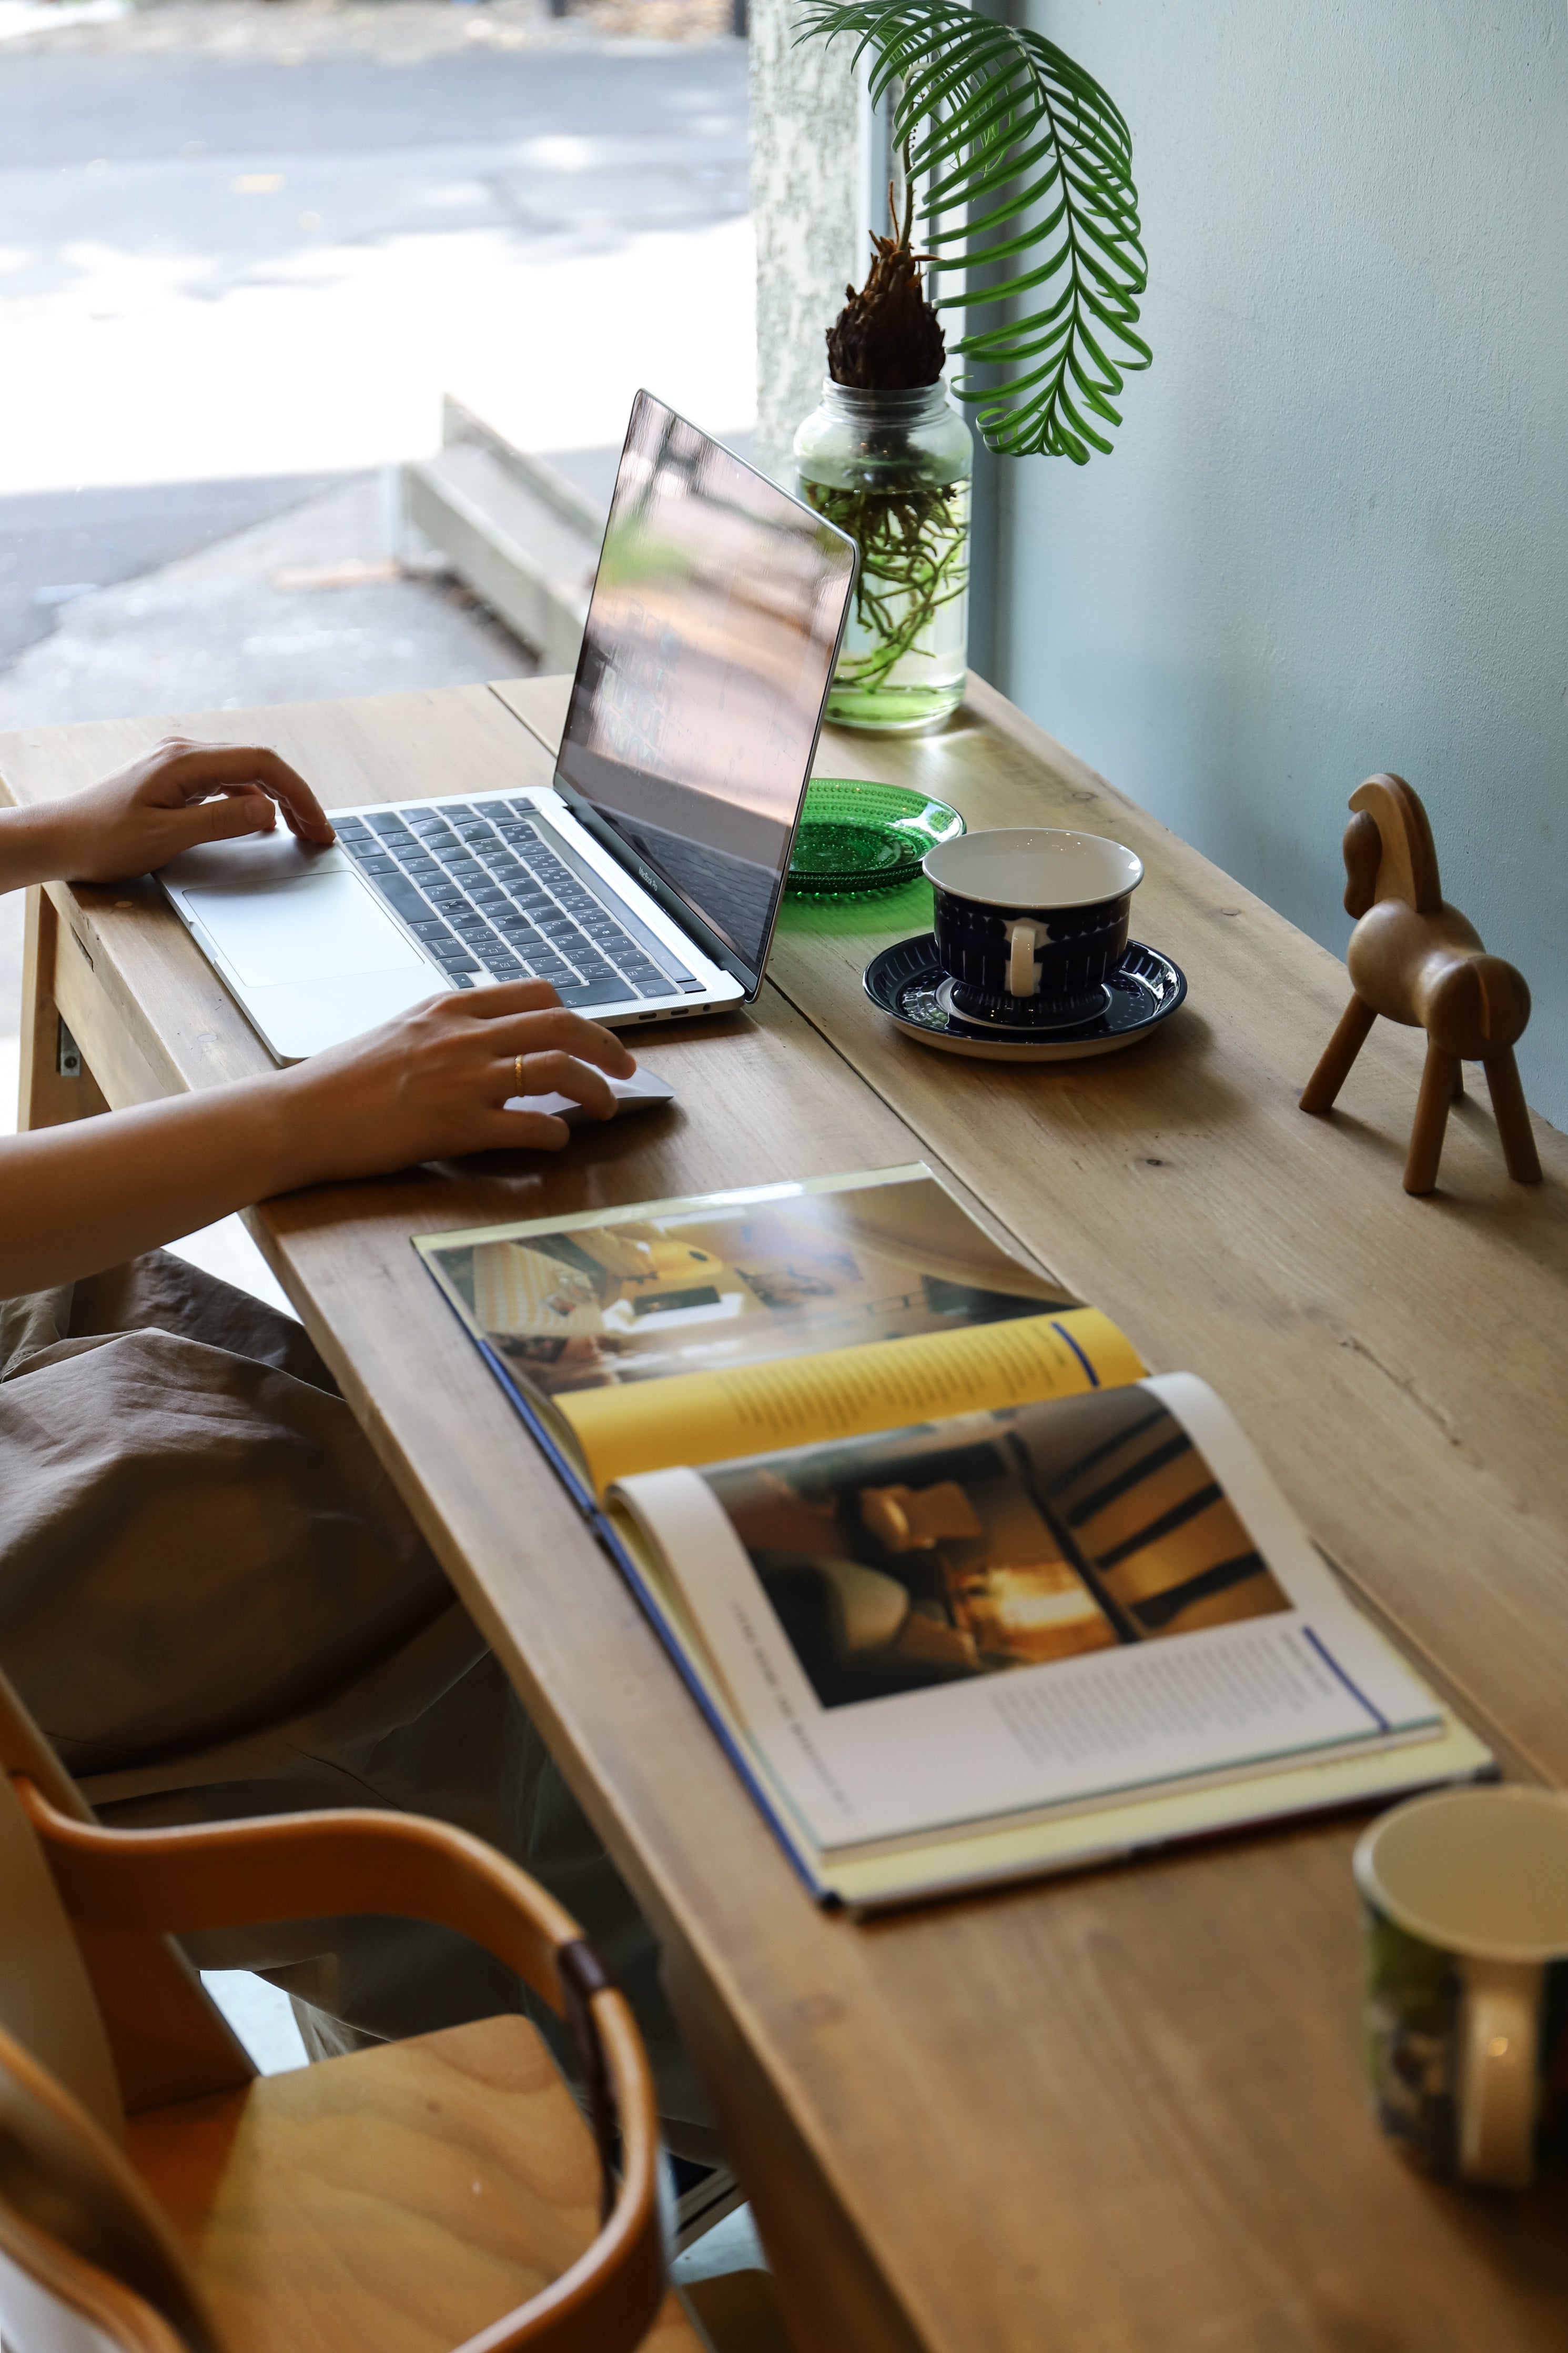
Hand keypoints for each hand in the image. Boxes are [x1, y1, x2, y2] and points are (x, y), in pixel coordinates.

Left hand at [17, 736, 335, 884]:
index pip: (262, 763)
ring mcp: (178, 764)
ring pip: (244, 774)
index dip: (299, 793)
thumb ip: (221, 821)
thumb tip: (268, 810)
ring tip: (299, 831)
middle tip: (319, 834)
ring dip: (277, 800)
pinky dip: (251, 802)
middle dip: (296, 798)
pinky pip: (225, 783)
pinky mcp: (173, 779)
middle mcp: (184, 753)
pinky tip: (260, 824)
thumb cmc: (103, 839)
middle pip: (258, 765)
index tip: (318, 825)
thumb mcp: (167, 837)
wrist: (58, 838)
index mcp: (185, 761)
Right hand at [278, 980, 639, 1176]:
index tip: (589, 1034)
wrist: (297, 1115)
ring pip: (556, 1068)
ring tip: (609, 1105)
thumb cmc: (339, 1081)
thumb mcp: (398, 1033)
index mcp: (448, 1008)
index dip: (575, 1014)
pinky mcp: (456, 1126)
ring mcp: (462, 1079)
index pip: (535, 994)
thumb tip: (488, 1040)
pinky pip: (530, 1125)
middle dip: (606, 1044)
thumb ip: (445, 1030)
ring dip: (596, 1088)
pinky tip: (559, 1139)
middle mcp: (461, 1035)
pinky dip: (556, 1133)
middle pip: (560, 1024)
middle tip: (627, 1067)